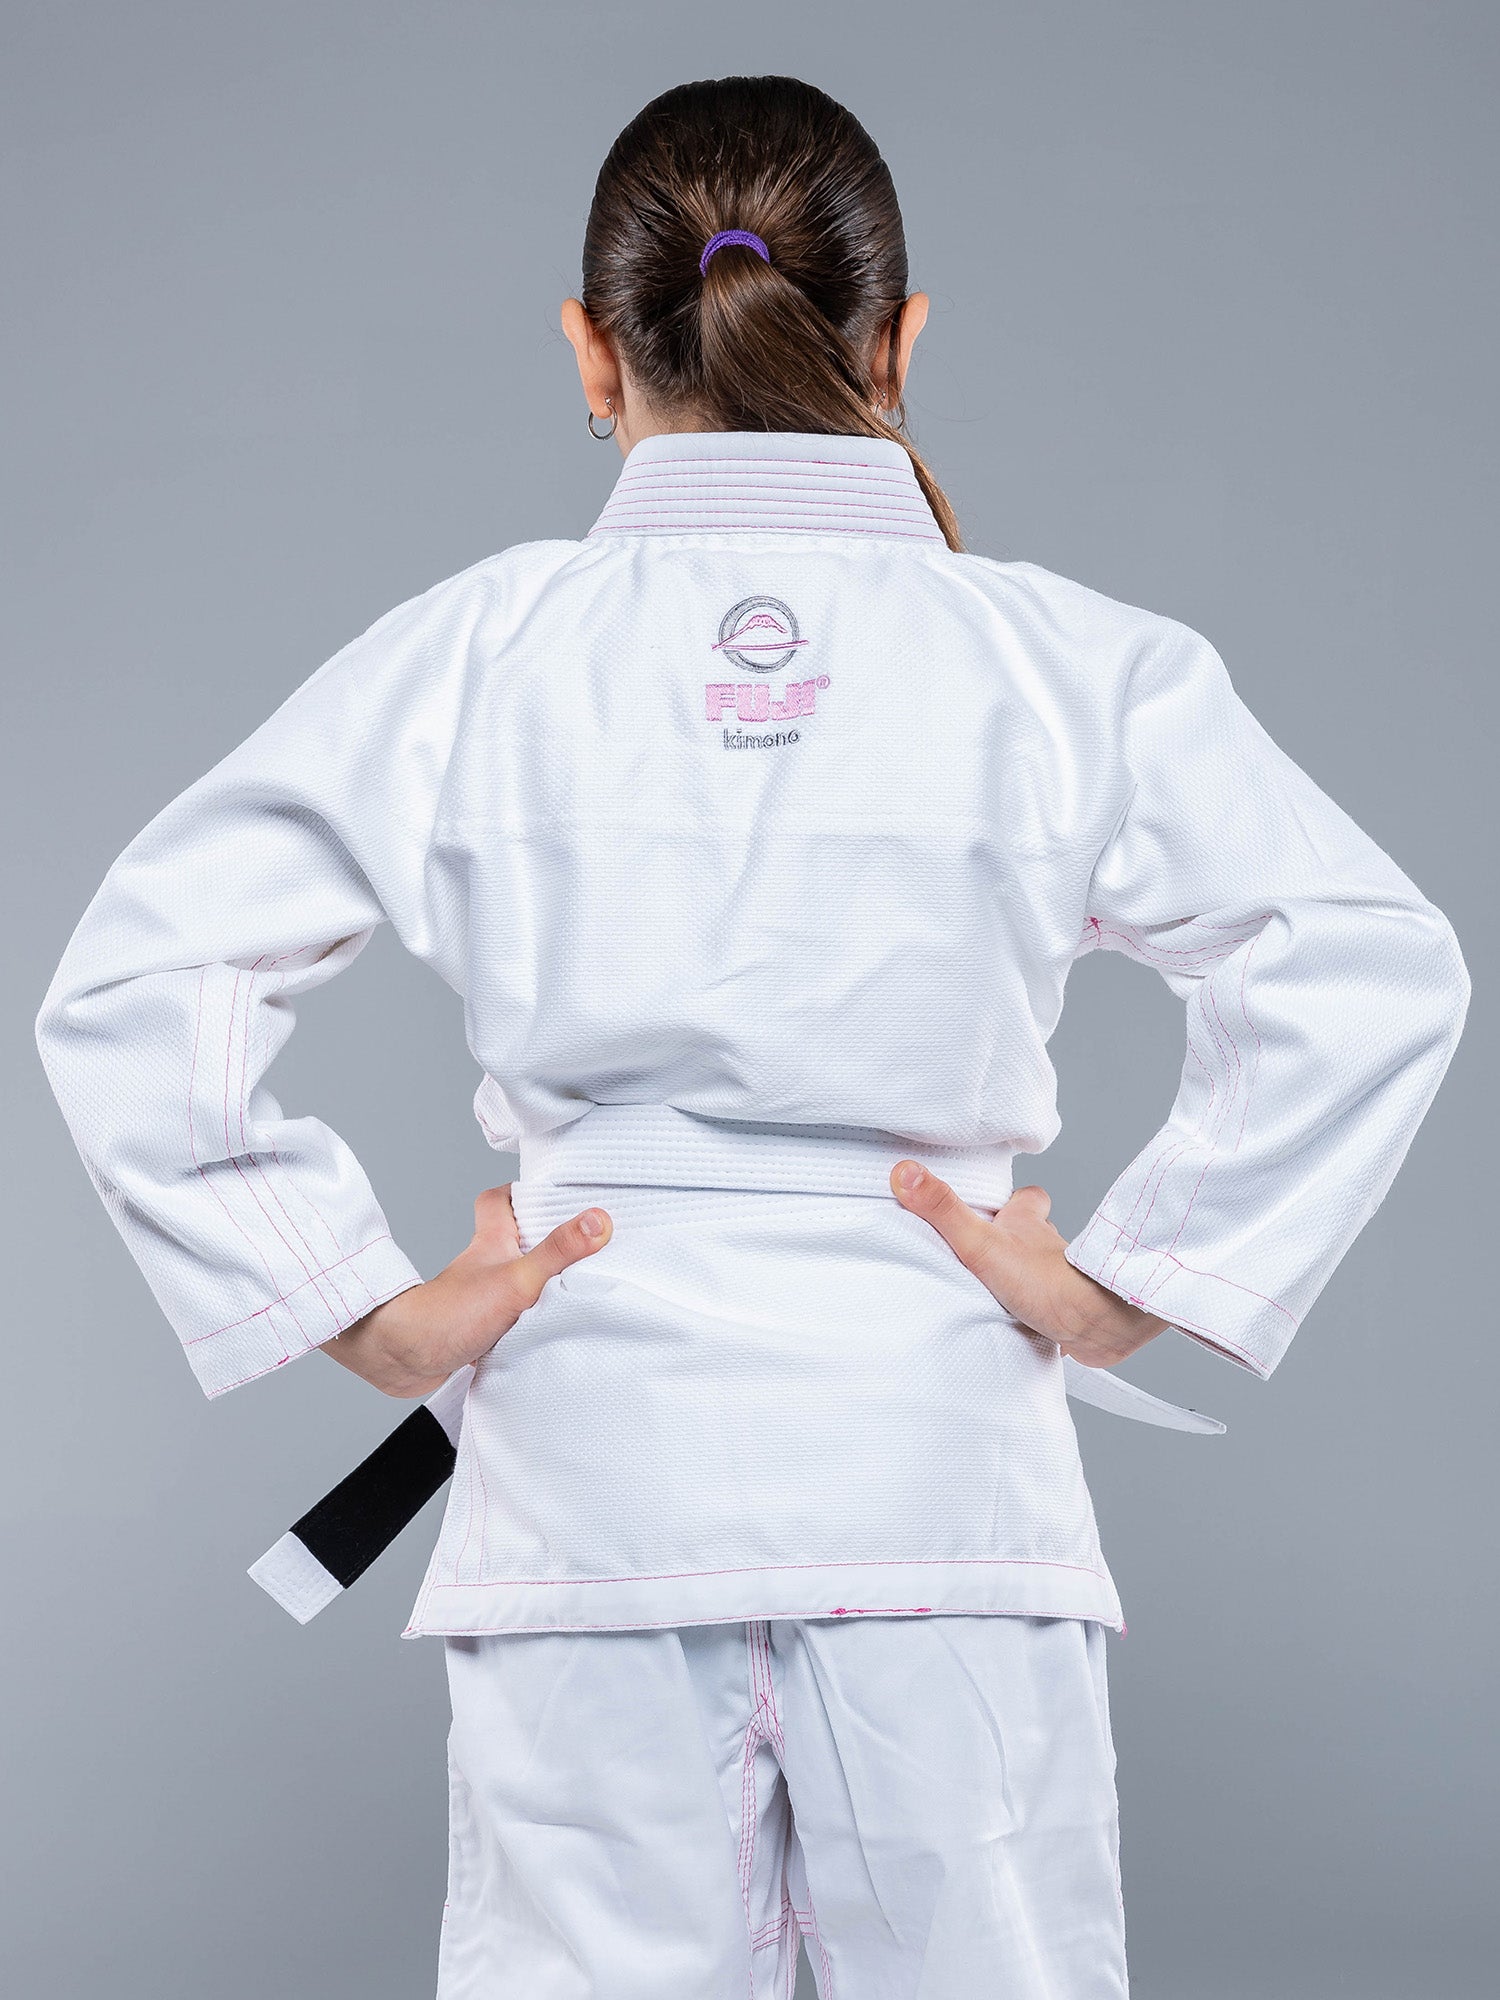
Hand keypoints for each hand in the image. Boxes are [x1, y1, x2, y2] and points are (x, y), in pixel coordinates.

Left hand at [319, 1184, 611, 1397]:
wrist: (403, 1360)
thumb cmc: (450, 1315)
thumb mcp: (516, 1280)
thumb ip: (557, 1252)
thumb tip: (598, 1221)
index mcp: (491, 1243)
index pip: (499, 1200)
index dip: (520, 1192)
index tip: (551, 1194)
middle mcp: (483, 1266)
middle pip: (513, 1241)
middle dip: (544, 1242)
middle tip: (579, 1246)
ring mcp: (479, 1298)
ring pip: (514, 1282)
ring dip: (539, 1287)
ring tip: (577, 1293)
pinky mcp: (477, 1331)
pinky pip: (510, 1319)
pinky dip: (528, 1324)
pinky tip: (548, 1335)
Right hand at [889, 1164, 1167, 1367]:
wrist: (1095, 1324)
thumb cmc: (1045, 1280)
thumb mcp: (980, 1242)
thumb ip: (943, 1210)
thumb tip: (905, 1172)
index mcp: (1028, 1221)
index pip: (1026, 1197)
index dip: (1013, 1199)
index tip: (994, 1203)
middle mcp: (1047, 1245)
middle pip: (1033, 1234)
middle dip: (1013, 1240)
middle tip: (985, 1251)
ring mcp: (1060, 1278)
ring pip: (1040, 1269)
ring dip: (1022, 1276)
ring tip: (994, 1290)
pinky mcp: (1067, 1311)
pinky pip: (1048, 1306)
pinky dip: (1035, 1311)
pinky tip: (1018, 1322)